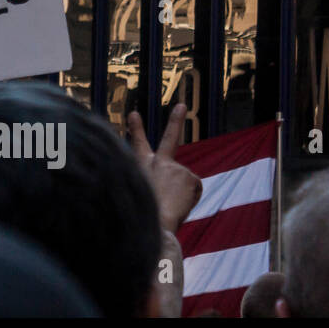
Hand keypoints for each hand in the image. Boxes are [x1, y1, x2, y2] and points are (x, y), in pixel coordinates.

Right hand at [128, 104, 202, 231]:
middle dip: (175, 121)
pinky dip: (190, 200)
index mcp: (141, 167)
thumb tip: (170, 183)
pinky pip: (194, 190)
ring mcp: (175, 167)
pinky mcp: (190, 175)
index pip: (137, 144)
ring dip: (182, 196)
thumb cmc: (145, 214)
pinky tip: (180, 205)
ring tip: (170, 206)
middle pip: (169, 138)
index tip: (134, 113)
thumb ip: (155, 185)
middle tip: (181, 105)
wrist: (155, 221)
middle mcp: (158, 162)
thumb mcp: (142, 195)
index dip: (136, 129)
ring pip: (185, 182)